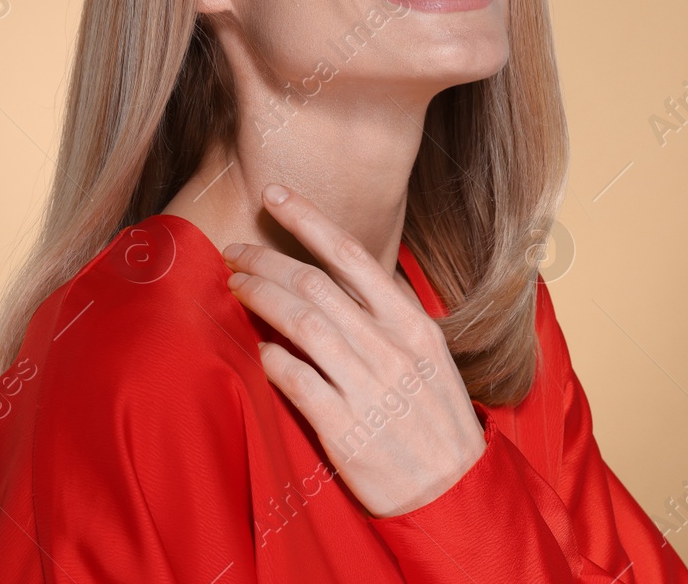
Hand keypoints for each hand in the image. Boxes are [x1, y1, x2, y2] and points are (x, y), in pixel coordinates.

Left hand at [222, 183, 488, 516]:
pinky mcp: (345, 428)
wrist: (453, 493)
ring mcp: (368, 387)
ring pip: (300, 323)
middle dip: (266, 260)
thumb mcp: (428, 357)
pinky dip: (272, 359)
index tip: (273, 195)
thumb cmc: (435, 420)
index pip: (352, 255)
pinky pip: (296, 380)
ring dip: (260, 298)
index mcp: (412, 323)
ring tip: (235, 286)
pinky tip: (259, 349)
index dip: (307, 219)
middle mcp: (390, 347)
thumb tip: (336, 284)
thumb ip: (386, 319)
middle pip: (314, 284)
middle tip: (234, 251)